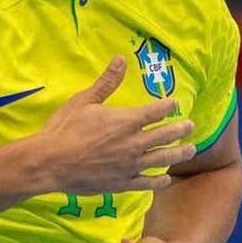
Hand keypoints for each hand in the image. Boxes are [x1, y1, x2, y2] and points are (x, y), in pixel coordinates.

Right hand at [34, 57, 194, 194]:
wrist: (50, 162)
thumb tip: (121, 59)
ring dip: (179, 153)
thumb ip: (107, 82)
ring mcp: (130, 165)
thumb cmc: (65, 128)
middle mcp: (133, 143)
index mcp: (125, 120)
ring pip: (162, 159)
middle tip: (191, 126)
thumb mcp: (84, 100)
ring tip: (191, 150)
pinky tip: (166, 178)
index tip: (175, 104)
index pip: (156, 111)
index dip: (168, 106)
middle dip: (180, 129)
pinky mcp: (122, 183)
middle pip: (165, 135)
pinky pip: (146, 182)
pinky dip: (159, 180)